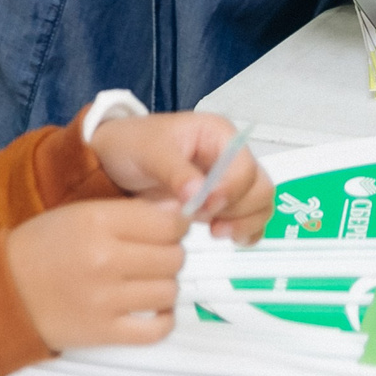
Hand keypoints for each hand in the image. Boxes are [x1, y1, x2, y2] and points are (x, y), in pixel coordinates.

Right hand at [3, 198, 188, 351]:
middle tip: (156, 254)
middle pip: (173, 257)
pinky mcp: (102, 332)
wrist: (1, 292)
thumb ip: (132, 212)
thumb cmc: (41, 248)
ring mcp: (104, 299)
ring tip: (148, 280)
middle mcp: (105, 260)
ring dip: (165, 285)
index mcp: (99, 222)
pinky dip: (163, 320)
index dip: (178, 225)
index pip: (169, 224)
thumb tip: (178, 214)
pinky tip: (154, 308)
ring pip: (169, 291)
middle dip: (171, 254)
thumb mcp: (82, 212)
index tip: (172, 228)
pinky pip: (155, 330)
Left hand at [87, 110, 274, 242]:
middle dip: (240, 210)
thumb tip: (199, 196)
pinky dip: (246, 232)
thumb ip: (176, 172)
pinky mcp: (221, 204)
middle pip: (260, 187)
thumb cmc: (133, 144)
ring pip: (259, 205)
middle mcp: (232, 157)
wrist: (115, 156)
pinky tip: (227, 239)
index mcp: (220, 136)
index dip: (229, 190)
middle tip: (211, 225)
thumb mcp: (150, 151)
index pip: (244, 167)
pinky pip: (249, 220)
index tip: (203, 207)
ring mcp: (228, 182)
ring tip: (215, 232)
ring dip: (244, 223)